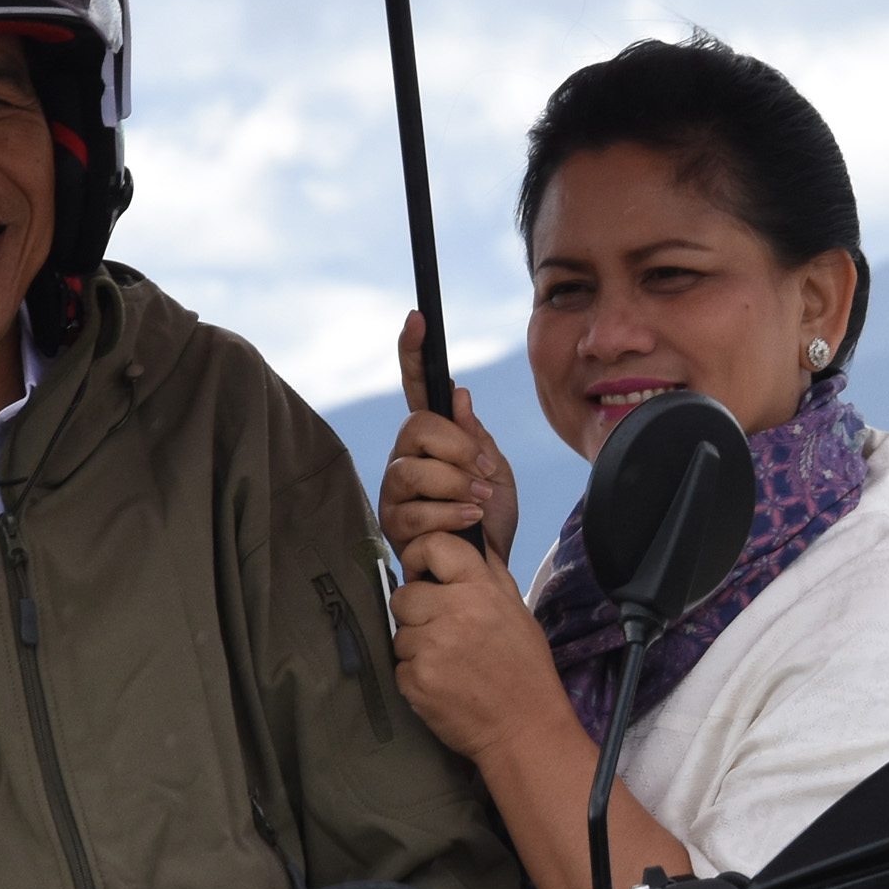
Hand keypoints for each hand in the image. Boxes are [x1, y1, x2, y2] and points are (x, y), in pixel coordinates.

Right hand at [387, 311, 517, 564]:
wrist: (490, 570)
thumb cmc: (491, 519)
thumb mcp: (495, 471)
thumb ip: (474, 437)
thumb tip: (457, 394)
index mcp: (432, 438)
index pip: (417, 388)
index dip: (413, 352)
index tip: (418, 318)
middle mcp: (406, 458)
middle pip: (415, 428)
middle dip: (456, 448)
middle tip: (484, 470)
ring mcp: (395, 492)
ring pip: (411, 470)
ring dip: (454, 483)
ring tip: (480, 499)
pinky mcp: (393, 526)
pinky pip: (413, 510)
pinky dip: (449, 513)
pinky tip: (470, 519)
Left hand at [388, 524, 568, 768]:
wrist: (524, 729)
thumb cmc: (523, 669)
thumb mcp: (515, 609)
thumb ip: (486, 574)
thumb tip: (463, 535)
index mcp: (482, 590)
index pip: (433, 545)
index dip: (420, 556)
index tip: (423, 573)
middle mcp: (455, 613)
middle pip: (404, 595)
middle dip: (416, 613)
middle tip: (443, 632)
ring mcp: (433, 648)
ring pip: (399, 633)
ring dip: (417, 647)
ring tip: (450, 664)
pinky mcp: (416, 680)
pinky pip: (399, 666)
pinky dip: (416, 676)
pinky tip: (444, 685)